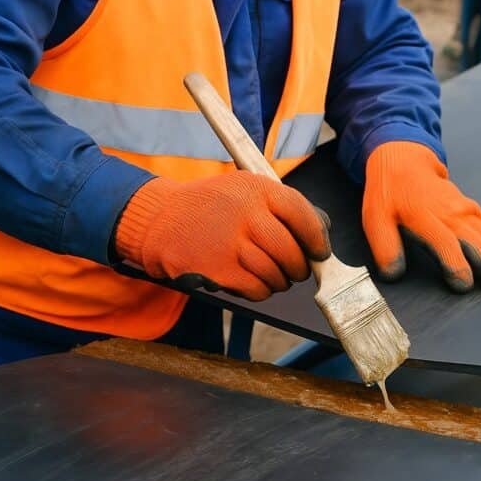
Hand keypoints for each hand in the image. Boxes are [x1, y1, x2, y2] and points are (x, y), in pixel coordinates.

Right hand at [115, 172, 330, 300]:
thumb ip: (280, 205)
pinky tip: (254, 282)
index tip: (320, 251)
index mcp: (256, 189)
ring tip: (274, 277)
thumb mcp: (243, 188)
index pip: (302, 214)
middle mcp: (245, 214)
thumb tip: (321, 231)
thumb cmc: (211, 207)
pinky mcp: (219, 270)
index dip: (316, 237)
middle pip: (291, 251)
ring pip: (276, 274)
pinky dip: (261, 291)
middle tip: (298, 270)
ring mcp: (231, 243)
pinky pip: (257, 289)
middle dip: (300, 267)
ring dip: (280, 281)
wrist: (160, 219)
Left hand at [362, 141, 480, 292]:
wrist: (406, 162)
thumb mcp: (375, 219)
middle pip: (476, 240)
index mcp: (426, 218)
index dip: (455, 264)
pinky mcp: (476, 212)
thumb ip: (384, 246)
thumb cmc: (389, 194)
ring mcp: (468, 212)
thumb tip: (393, 272)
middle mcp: (452, 215)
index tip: (464, 283)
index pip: (445, 243)